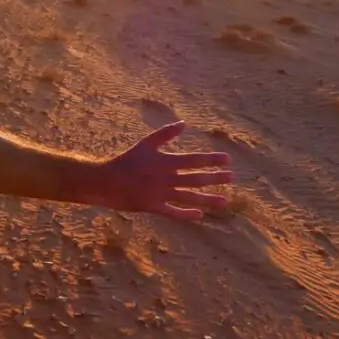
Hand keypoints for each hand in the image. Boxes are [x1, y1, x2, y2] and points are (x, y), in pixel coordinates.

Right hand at [90, 121, 234, 219]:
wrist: (106, 181)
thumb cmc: (126, 160)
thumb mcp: (145, 144)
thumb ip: (165, 134)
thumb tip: (184, 123)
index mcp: (165, 162)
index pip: (194, 160)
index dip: (211, 160)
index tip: (227, 160)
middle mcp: (166, 178)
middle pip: (195, 179)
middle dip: (215, 178)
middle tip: (232, 178)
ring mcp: (161, 194)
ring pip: (189, 197)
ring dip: (208, 199)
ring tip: (225, 201)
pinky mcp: (154, 207)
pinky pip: (173, 212)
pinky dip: (186, 214)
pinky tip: (199, 215)